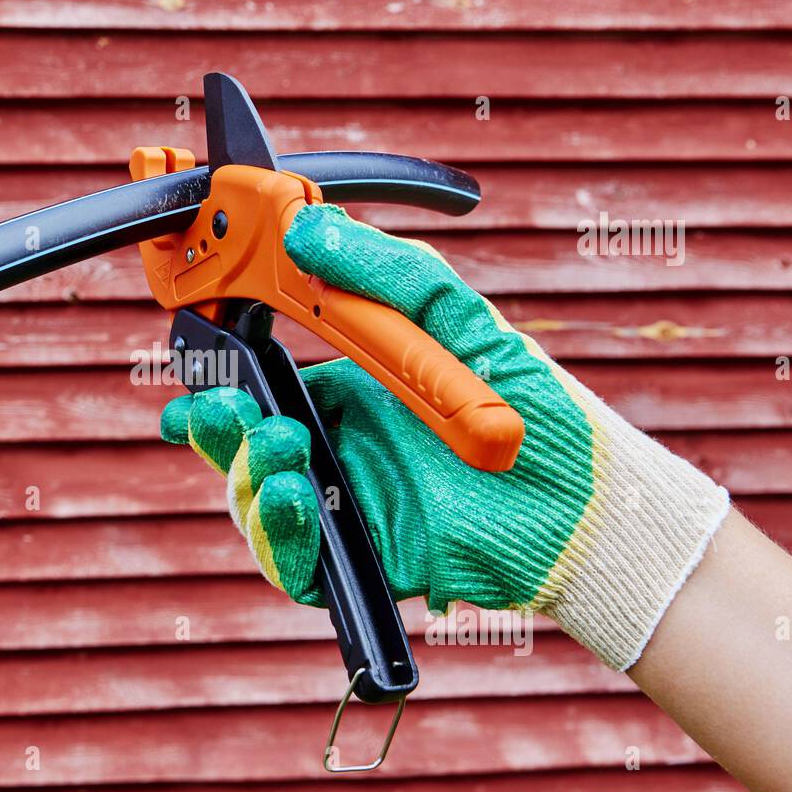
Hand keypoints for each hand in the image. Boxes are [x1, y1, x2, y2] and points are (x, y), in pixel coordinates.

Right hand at [161, 204, 728, 669]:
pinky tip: (291, 494)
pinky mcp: (362, 563)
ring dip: (245, 471)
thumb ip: (389, 273)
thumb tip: (307, 227)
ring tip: (280, 445)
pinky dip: (274, 530)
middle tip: (215, 406)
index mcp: (353, 396)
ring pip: (253, 499)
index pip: (263, 384)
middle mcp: (340, 453)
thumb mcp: (464, 323)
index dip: (221, 375)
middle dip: (214, 425)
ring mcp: (346, 510)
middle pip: (241, 443)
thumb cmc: (542, 413)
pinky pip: (291, 561)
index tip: (195, 356)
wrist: (596, 507)